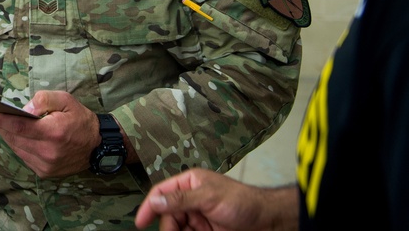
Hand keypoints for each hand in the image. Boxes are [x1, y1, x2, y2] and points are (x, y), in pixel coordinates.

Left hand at [0, 90, 101, 178]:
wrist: (97, 146)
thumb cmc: (80, 119)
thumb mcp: (66, 100)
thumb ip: (44, 100)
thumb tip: (24, 110)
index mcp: (53, 132)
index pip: (18, 127)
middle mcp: (48, 152)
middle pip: (14, 138)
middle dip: (0, 126)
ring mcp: (46, 165)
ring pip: (17, 148)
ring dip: (7, 136)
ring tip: (0, 124)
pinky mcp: (45, 172)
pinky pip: (24, 157)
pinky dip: (18, 146)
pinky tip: (16, 136)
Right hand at [134, 168, 297, 230]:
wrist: (268, 222)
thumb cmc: (243, 202)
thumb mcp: (209, 197)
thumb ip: (181, 199)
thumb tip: (157, 200)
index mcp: (189, 183)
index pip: (162, 193)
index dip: (150, 206)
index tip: (140, 222)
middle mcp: (191, 200)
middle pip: (168, 216)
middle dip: (168, 227)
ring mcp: (198, 218)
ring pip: (177, 228)